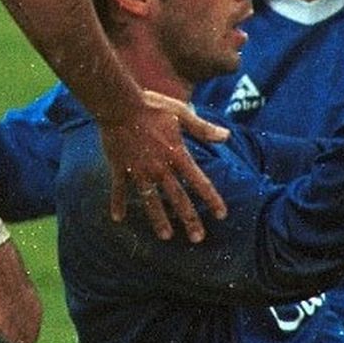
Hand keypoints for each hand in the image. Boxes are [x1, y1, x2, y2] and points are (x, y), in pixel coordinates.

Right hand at [102, 91, 228, 242]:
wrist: (118, 104)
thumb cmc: (151, 105)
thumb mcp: (181, 113)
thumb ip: (203, 128)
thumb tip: (226, 136)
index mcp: (176, 154)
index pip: (199, 181)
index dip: (212, 199)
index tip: (221, 215)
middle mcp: (159, 167)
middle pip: (177, 198)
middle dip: (189, 219)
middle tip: (198, 238)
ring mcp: (138, 170)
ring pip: (150, 200)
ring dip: (159, 219)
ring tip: (166, 237)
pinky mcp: (119, 168)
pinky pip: (119, 190)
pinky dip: (117, 203)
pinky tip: (117, 219)